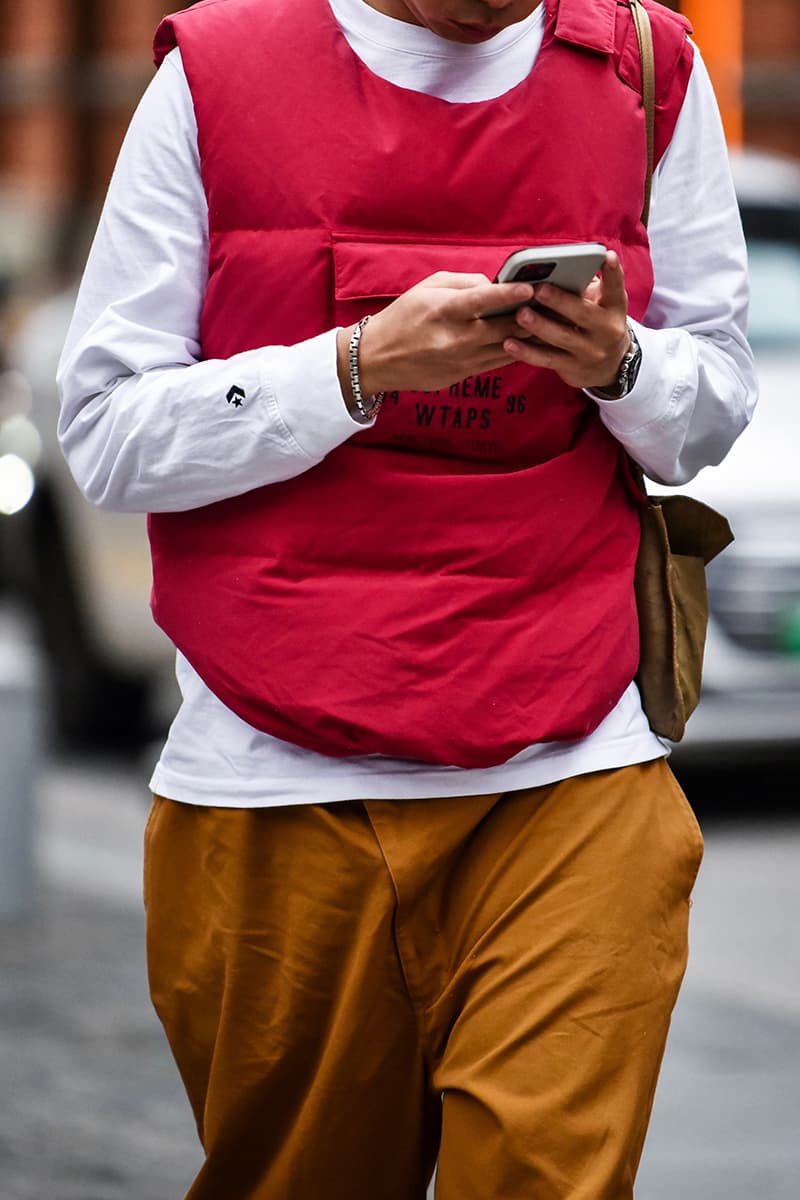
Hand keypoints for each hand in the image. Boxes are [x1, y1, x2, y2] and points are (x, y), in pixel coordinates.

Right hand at [336, 272, 534, 400]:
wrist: (378, 359)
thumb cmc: (403, 317)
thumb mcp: (427, 288)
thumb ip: (464, 282)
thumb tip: (495, 284)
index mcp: (443, 311)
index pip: (482, 300)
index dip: (509, 293)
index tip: (531, 287)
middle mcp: (454, 338)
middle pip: (502, 328)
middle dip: (528, 316)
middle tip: (549, 305)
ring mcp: (460, 361)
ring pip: (505, 348)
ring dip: (527, 336)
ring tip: (546, 322)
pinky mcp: (462, 376)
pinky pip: (497, 363)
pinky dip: (514, 350)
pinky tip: (526, 340)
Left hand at [500, 251, 631, 390]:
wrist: (609, 366)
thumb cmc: (597, 323)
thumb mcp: (602, 304)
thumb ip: (586, 287)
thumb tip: (557, 267)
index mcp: (614, 308)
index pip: (615, 287)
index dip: (613, 272)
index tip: (607, 255)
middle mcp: (606, 330)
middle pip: (583, 314)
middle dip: (560, 301)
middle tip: (538, 289)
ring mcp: (590, 352)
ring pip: (562, 338)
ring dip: (539, 326)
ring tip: (520, 314)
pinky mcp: (572, 368)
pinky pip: (547, 359)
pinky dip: (527, 352)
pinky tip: (509, 343)